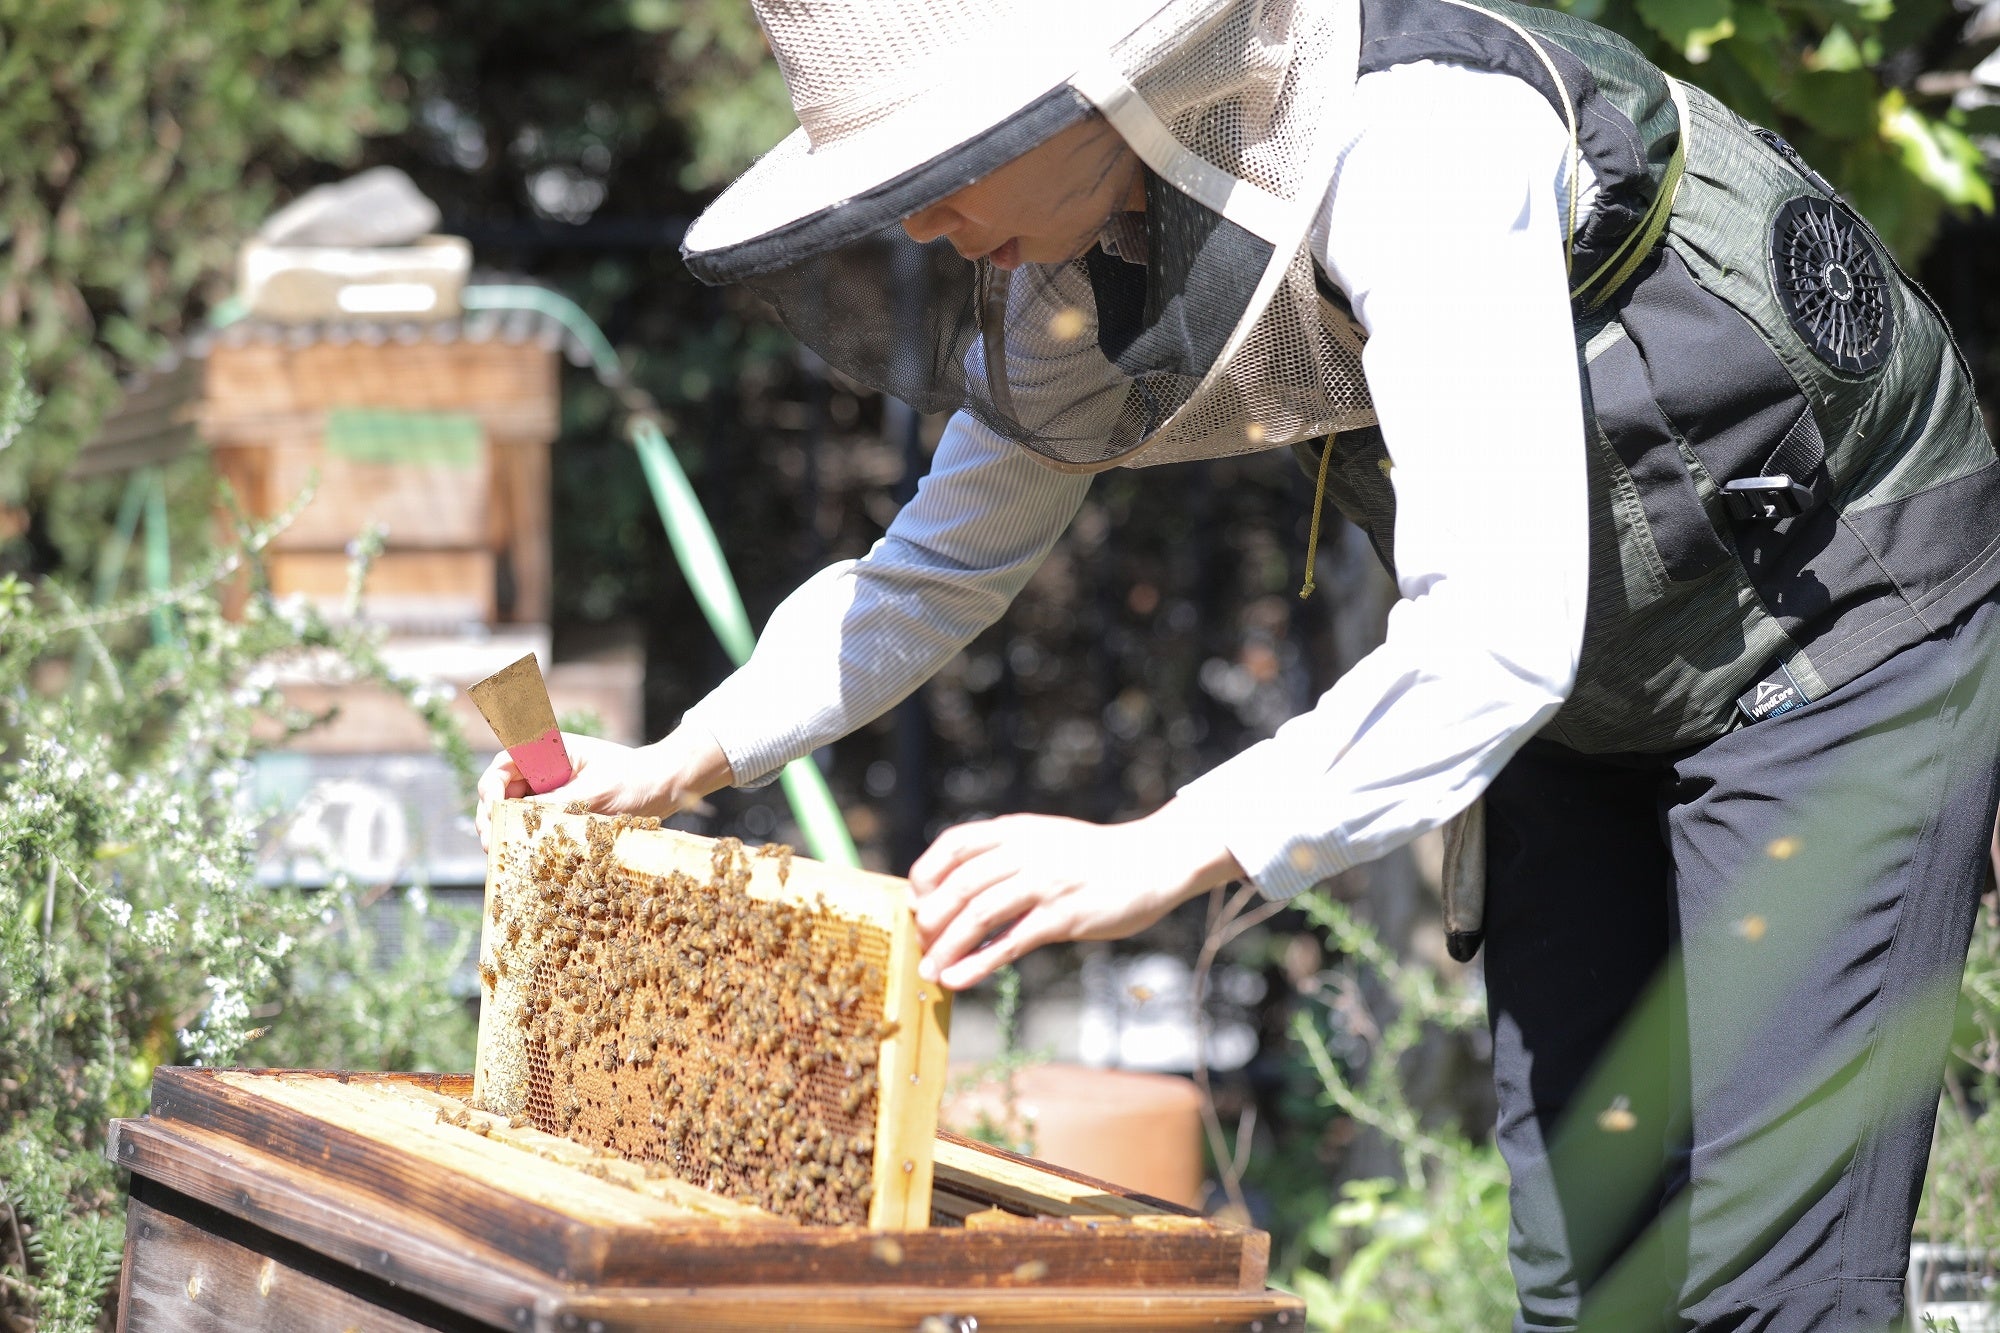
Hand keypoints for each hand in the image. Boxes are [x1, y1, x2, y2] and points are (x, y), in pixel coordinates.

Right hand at [474, 728, 733, 849]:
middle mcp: (547, 768)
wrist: (666, 788)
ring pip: (516, 809)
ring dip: (505, 828)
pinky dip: (525, 836)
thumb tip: (517, 820)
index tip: (493, 810)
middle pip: (504, 789)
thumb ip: (555, 805)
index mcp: (551, 750)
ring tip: (498, 851)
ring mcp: (554, 789)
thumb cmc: (635, 781)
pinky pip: (535, 822)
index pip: (506, 763)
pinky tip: (521, 855)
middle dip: (492, 814)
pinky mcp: (563, 809)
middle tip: (489, 841)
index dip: (492, 787)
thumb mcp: (594, 795)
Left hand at [908, 803, 1246, 989]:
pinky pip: (1010, 943)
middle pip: (959, 885)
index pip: (953, 844)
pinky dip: (978, 963)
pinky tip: (958, 979)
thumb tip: (958, 888)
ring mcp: (1045, 883)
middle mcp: (1025, 852)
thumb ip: (1006, 856)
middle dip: (931, 919)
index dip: (926, 874)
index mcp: (1015, 830)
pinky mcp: (1064, 916)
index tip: (916, 902)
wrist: (1153, 861)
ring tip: (928, 972)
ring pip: (978, 915)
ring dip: (947, 947)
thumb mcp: (1045, 840)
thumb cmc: (1093, 859)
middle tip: (920, 945)